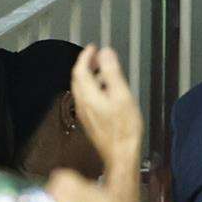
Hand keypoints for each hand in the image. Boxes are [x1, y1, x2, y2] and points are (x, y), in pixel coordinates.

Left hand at [71, 45, 141, 168]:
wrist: (121, 153)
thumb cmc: (124, 128)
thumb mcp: (122, 95)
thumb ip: (112, 73)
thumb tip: (106, 53)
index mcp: (89, 96)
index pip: (80, 70)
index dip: (85, 56)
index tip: (92, 47)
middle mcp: (83, 104)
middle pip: (78, 79)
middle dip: (85, 65)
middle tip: (96, 56)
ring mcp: (85, 113)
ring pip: (81, 89)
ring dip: (89, 76)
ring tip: (102, 69)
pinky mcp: (90, 120)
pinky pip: (86, 98)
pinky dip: (92, 87)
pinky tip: (104, 90)